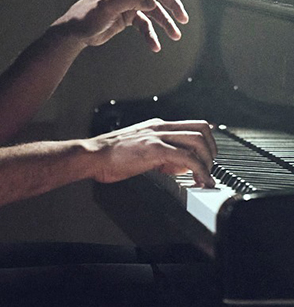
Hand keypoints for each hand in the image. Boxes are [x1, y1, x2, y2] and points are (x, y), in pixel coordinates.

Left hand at [53, 0, 188, 52]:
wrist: (74, 32)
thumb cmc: (86, 15)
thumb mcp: (107, 6)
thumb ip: (130, 1)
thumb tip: (151, 2)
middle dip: (172, 5)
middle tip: (183, 20)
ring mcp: (130, 3)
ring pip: (155, 10)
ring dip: (166, 22)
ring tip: (175, 36)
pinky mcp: (128, 17)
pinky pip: (145, 25)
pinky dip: (151, 34)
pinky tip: (155, 46)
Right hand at [87, 118, 216, 187]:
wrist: (93, 155)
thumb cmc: (111, 156)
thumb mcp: (140, 150)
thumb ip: (161, 154)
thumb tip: (180, 166)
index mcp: (156, 126)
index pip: (193, 125)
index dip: (208, 141)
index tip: (210, 157)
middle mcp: (160, 127)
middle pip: (201, 130)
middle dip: (212, 152)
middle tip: (210, 169)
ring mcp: (157, 136)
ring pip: (198, 141)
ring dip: (208, 162)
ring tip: (205, 178)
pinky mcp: (154, 149)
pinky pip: (187, 158)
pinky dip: (200, 171)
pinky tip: (200, 182)